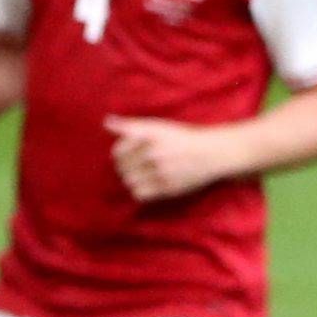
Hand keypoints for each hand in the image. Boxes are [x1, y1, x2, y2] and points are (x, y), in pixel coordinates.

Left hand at [105, 115, 230, 202]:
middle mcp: (153, 152)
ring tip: (140, 176)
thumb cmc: (181, 138)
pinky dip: (139, 191)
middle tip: (135, 166)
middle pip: (122, 168)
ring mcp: (160, 171)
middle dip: (124, 168)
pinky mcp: (166, 187)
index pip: (117, 151)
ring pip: (129, 182)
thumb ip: (130, 125)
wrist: (210, 153)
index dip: (119, 154)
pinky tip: (147, 185)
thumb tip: (106, 122)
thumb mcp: (157, 126)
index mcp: (149, 135)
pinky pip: (139, 194)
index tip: (128, 154)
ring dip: (130, 180)